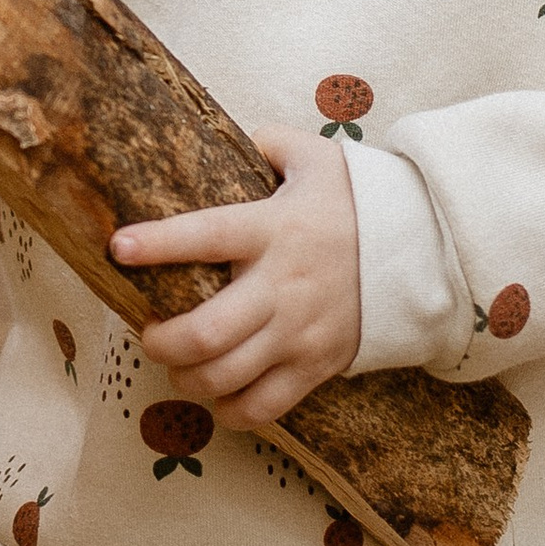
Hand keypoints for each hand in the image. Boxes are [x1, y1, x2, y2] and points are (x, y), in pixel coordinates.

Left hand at [112, 130, 361, 427]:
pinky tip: (217, 396)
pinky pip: (264, 406)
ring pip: (226, 376)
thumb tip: (236, 135)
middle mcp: (283, 285)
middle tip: (148, 333)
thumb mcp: (317, 159)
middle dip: (161, 340)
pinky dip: (230, 411)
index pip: (207, 235)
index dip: (159, 244)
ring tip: (177, 364)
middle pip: (207, 332)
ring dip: (186, 377)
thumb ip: (270, 143)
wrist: (425, 251)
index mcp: (274, 229)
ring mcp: (300, 331)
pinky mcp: (317, 365)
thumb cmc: (359, 202)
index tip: (119, 248)